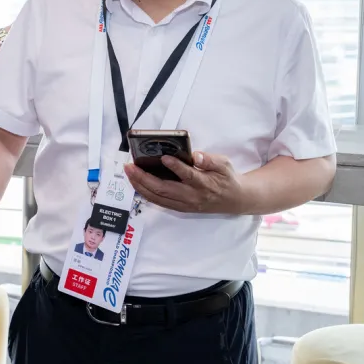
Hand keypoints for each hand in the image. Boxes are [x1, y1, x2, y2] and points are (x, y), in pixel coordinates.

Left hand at [125, 151, 246, 214]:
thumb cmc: (227, 178)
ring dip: (141, 186)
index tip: (164, 157)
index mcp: (204, 184)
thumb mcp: (225, 164)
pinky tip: (136, 183)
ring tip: (129, 173)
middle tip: (131, 166)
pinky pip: (160, 202)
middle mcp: (192, 196)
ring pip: (159, 198)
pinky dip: (146, 193)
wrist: (235, 200)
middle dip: (145, 178)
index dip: (175, 167)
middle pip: (165, 189)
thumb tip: (196, 156)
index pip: (188, 175)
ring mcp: (185, 204)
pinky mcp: (181, 208)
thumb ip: (210, 160)